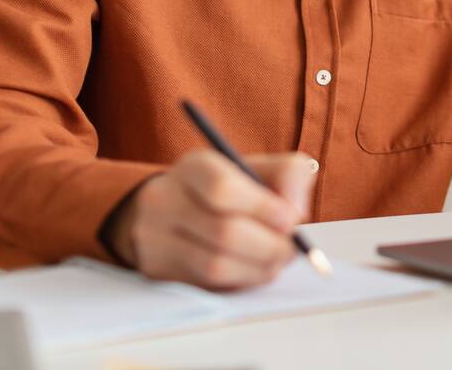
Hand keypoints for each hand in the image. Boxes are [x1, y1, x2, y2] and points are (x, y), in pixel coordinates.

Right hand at [104, 150, 315, 289]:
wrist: (172, 209)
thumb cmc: (228, 189)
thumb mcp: (258, 168)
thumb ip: (290, 175)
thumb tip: (296, 211)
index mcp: (194, 166)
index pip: (223, 188)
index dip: (263, 208)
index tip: (291, 219)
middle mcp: (165, 199)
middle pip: (223, 231)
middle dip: (269, 244)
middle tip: (292, 248)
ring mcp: (155, 237)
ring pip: (215, 264)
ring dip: (259, 267)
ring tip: (278, 260)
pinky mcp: (158, 270)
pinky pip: (207, 284)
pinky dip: (242, 279)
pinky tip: (256, 269)